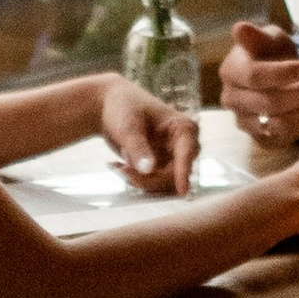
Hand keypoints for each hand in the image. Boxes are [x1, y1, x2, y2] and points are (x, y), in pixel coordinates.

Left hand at [101, 75, 196, 194]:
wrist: (111, 106)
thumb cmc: (123, 107)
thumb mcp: (128, 125)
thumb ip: (137, 147)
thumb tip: (149, 170)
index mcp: (182, 128)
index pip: (188, 153)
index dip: (184, 172)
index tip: (183, 191)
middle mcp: (182, 146)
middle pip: (174, 175)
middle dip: (149, 179)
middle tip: (123, 171)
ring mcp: (171, 158)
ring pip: (162, 183)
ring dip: (139, 180)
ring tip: (118, 167)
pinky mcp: (159, 167)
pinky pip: (151, 183)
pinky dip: (134, 178)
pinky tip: (118, 166)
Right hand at [219, 19, 298, 154]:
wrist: (275, 76)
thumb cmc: (271, 51)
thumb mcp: (268, 38)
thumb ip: (257, 36)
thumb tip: (240, 29)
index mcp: (230, 71)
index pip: (255, 76)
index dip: (285, 73)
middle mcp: (231, 100)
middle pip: (270, 103)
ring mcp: (244, 122)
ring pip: (280, 124)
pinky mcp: (261, 139)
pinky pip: (287, 137)